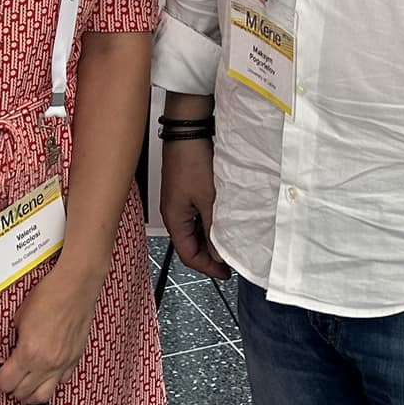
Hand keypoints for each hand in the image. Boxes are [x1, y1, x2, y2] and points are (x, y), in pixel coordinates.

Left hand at [0, 265, 101, 404]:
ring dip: (31, 394)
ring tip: (26, 384)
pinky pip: (62, 382)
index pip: (6, 383)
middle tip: (10, 379)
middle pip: (23, 394)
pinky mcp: (74, 359)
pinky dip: (52, 382)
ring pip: (43, 396)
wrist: (75, 286)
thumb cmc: (50, 295)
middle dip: (12, 389)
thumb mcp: (20, 317)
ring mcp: (62, 363)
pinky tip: (47, 373)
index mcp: (29, 352)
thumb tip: (12, 352)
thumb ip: (15, 340)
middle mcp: (47, 363)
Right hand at [160, 138, 229, 281]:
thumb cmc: (192, 161)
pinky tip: (223, 220)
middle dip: (209, 254)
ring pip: (195, 229)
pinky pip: (197, 215)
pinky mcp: (185, 190)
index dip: (208, 268)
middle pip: (190, 244)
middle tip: (230, 259)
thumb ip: (213, 229)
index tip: (225, 273)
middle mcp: (173, 212)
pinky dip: (209, 222)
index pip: (188, 255)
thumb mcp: (209, 200)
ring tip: (230, 241)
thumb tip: (218, 253)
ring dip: (210, 237)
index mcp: (173, 219)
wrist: (188, 131)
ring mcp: (179, 201)